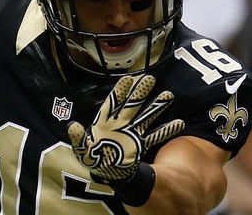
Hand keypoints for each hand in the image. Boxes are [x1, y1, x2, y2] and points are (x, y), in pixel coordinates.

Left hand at [67, 74, 184, 183]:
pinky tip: (178, 123)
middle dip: (140, 92)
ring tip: (168, 95)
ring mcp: (132, 132)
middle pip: (132, 105)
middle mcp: (121, 123)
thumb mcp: (82, 150)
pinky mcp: (141, 144)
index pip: (113, 103)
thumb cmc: (93, 159)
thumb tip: (73, 126)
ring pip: (146, 116)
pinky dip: (166, 130)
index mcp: (105, 122)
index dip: (120, 91)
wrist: (107, 173)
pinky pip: (155, 136)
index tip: (129, 78)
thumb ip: (78, 139)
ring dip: (157, 107)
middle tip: (150, 78)